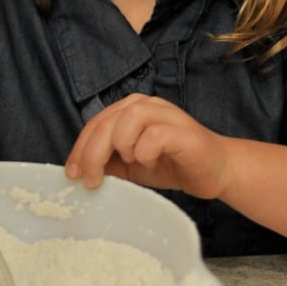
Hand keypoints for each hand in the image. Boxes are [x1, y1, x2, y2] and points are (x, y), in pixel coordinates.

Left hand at [65, 93, 231, 198]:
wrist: (215, 171)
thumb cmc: (171, 164)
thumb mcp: (130, 166)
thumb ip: (107, 162)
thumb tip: (79, 170)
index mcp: (129, 108)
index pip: (95, 124)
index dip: (79, 149)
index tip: (72, 174)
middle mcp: (145, 104)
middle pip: (105, 124)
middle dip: (91, 155)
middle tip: (90, 181)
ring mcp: (164, 114)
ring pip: (125, 123)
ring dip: (120, 148)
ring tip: (131, 163)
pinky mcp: (180, 130)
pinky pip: (151, 137)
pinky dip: (144, 154)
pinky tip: (151, 163)